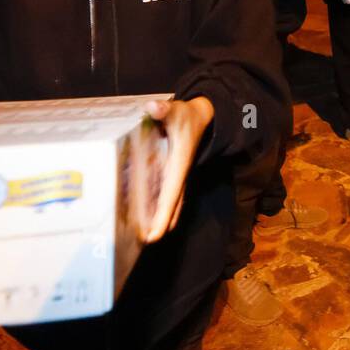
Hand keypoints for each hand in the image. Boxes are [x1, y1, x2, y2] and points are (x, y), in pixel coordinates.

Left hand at [138, 96, 214, 242]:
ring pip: (173, 204)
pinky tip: (151, 218)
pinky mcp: (176, 175)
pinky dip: (163, 210)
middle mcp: (180, 175)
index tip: (154, 235)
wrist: (204, 117)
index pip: (170, 195)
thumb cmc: (186, 115)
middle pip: (172, 206)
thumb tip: (153, 107)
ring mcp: (179, 177)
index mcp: (179, 164)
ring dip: (162, 219)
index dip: (162, 216)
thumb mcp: (175, 109)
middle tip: (145, 242)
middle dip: (160, 224)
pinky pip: (170, 197)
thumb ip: (163, 109)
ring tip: (146, 236)